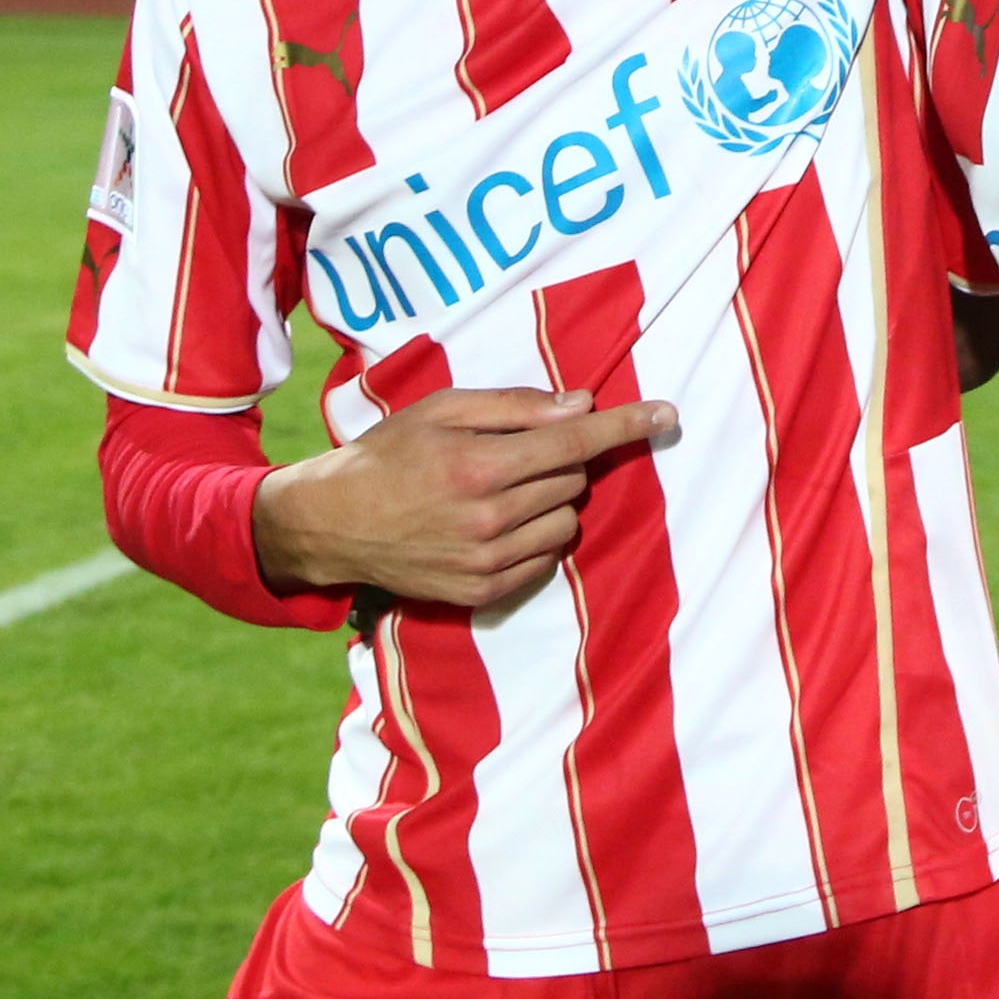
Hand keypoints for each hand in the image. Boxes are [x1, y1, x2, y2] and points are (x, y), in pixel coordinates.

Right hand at [252, 385, 675, 608]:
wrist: (330, 525)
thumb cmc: (386, 455)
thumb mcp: (440, 410)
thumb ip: (515, 407)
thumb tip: (581, 406)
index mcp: (480, 466)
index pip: (575, 443)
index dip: (626, 425)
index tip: (668, 415)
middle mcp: (489, 518)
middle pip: (574, 480)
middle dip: (561, 459)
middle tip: (514, 453)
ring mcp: (487, 562)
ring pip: (565, 522)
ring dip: (550, 500)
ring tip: (500, 491)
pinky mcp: (483, 592)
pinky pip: (545, 559)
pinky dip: (535, 536)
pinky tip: (494, 524)